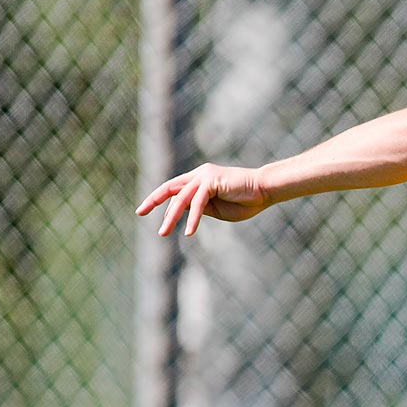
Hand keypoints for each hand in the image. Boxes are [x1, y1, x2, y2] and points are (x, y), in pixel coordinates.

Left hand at [136, 163, 268, 236]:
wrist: (265, 191)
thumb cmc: (247, 201)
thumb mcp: (217, 209)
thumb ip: (200, 208)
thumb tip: (182, 212)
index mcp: (199, 179)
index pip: (174, 189)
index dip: (160, 200)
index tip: (149, 213)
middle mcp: (199, 174)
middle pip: (170, 188)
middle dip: (153, 200)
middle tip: (140, 213)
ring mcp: (204, 175)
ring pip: (181, 198)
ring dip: (171, 217)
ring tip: (164, 233)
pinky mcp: (211, 181)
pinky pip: (197, 203)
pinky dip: (193, 218)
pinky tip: (189, 232)